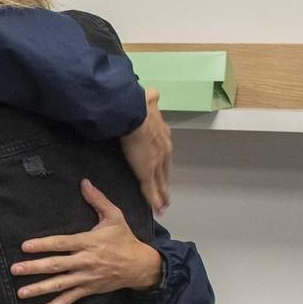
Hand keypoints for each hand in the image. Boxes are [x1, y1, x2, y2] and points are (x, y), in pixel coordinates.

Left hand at [9, 180, 162, 303]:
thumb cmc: (124, 239)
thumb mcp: (115, 217)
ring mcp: (86, 277)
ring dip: (39, 289)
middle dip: (34, 268)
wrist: (141, 266)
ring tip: (21, 293)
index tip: (25, 246)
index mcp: (89, 242)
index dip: (43, 245)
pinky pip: (70, 299)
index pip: (62, 243)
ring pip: (60, 284)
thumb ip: (98, 200)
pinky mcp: (89, 289)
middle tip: (15, 269)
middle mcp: (86, 261)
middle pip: (57, 265)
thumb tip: (84, 182)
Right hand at [120, 88, 171, 212]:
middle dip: (165, 185)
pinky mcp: (147, 172)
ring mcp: (156, 163)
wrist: (135, 115)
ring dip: (162, 196)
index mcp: (163, 137)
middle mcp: (164, 151)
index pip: (164, 154)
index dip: (164, 165)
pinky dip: (154, 200)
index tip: (163, 172)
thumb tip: (152, 93)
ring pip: (161, 183)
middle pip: (165, 172)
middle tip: (166, 197)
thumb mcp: (149, 100)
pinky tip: (157, 209)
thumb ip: (151, 99)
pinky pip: (151, 190)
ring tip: (163, 207)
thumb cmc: (138, 108)